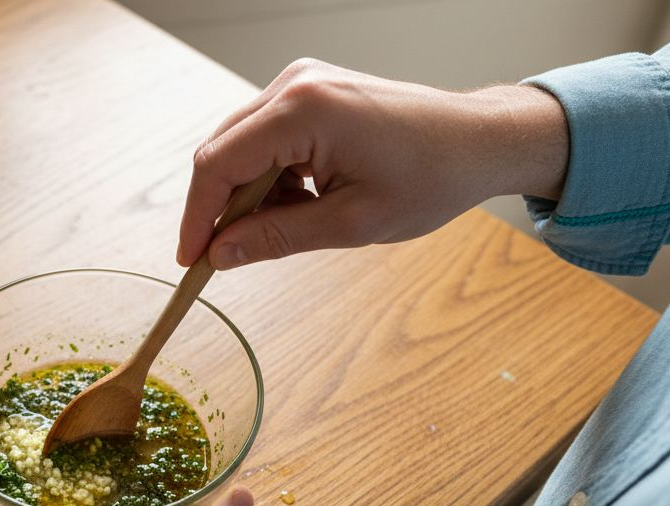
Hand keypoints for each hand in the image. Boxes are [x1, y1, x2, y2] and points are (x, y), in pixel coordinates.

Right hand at [176, 59, 568, 269]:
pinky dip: (272, 176)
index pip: (218, 165)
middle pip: (223, 152)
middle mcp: (295, 84)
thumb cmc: (430, 178)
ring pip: (242, 146)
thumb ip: (276, 238)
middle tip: (228, 256)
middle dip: (221, 208)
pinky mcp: (313, 90)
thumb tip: (220, 255)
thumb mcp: (350, 223)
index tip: (191, 260)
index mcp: (303, 110)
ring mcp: (303, 82)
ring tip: (292, 225)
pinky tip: (304, 201)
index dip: (198, 217)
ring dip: (251, 193)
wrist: (478, 142)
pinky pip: (267, 137)